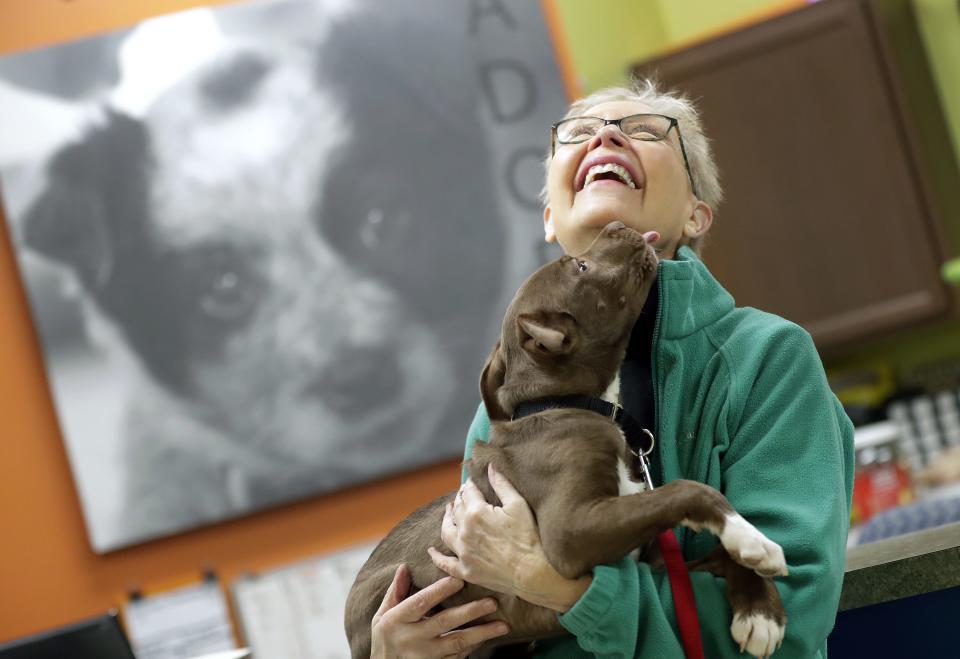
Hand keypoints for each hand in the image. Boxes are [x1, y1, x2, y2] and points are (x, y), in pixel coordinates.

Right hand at [370, 564, 509, 658]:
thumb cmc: (385, 640)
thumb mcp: (382, 615)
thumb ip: (396, 592)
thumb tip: (405, 566)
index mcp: (397, 620)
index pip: (421, 601)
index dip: (440, 590)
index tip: (459, 579)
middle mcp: (411, 639)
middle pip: (444, 622)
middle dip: (470, 611)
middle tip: (492, 602)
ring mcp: (424, 656)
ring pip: (457, 643)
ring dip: (481, 634)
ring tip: (502, 625)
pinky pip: (457, 658)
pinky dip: (474, 647)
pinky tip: (487, 637)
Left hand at [429, 464, 590, 611]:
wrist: (533, 573)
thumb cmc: (529, 537)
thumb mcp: (518, 505)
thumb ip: (501, 484)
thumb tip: (489, 466)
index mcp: (476, 512)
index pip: (467, 492)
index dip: (469, 485)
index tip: (472, 482)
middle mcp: (464, 531)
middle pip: (456, 510)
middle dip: (459, 500)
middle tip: (463, 496)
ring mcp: (463, 552)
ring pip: (446, 532)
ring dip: (446, 520)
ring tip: (448, 513)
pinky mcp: (465, 571)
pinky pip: (445, 563)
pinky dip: (436, 556)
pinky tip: (431, 551)